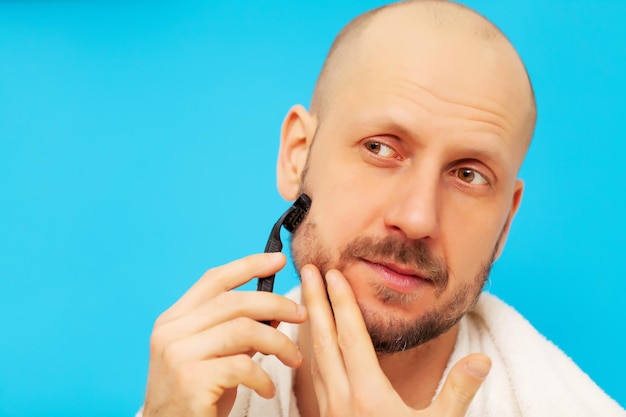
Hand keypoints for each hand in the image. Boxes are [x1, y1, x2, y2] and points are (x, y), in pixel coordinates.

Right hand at [142, 253, 306, 416]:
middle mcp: (171, 331)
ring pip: (243, 330)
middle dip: (276, 304)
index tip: (279, 260)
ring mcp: (178, 354)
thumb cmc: (196, 395)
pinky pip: (242, 366)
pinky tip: (267, 388)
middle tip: (301, 315)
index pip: (214, 279)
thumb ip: (237, 330)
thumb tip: (276, 307)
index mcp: (175, 319)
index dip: (249, 265)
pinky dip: (264, 376)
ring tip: (294, 359)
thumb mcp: (214, 355)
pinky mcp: (190, 380)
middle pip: (235, 302)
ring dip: (279, 342)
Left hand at [300, 264, 489, 416]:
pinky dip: (312, 352)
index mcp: (369, 396)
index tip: (332, 274)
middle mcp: (342, 400)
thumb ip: (458, 392)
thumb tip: (482, 359)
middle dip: (315, 302)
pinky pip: (315, 377)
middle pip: (324, 340)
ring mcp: (330, 412)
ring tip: (307, 296)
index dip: (342, 303)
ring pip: (315, 358)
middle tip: (309, 269)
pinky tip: (313, 344)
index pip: (351, 338)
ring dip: (310, 324)